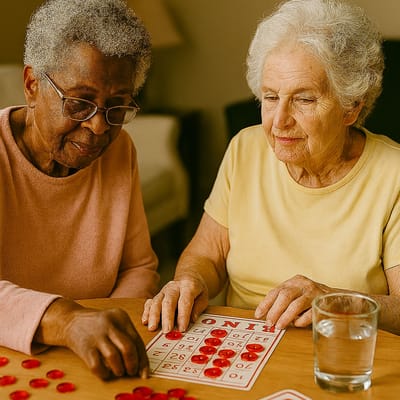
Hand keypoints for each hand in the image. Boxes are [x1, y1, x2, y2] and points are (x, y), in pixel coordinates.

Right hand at [34, 299, 148, 379]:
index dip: (143, 359)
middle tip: (131, 372)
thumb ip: (128, 338)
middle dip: (133, 365)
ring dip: (120, 369)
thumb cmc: (99, 325)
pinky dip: (104, 373)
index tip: (144, 372)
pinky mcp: (84, 347)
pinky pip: (97, 366)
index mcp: (121, 316)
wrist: (71, 320)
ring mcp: (96, 335)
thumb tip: (141, 363)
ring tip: (119, 371)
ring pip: (114, 357)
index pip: (137, 340)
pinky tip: (106, 372)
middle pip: (128, 348)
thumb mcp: (115, 323)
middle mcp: (110, 324)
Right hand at [142, 277, 208, 332]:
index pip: (185, 301)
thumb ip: (198, 307)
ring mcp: (164, 290)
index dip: (183, 316)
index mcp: (188, 286)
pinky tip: (145, 321)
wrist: (188, 276)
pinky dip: (147, 311)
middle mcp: (174, 287)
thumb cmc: (197, 289)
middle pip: (169, 301)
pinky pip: (150, 302)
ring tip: (152, 328)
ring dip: (154, 315)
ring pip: (157, 301)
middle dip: (167, 317)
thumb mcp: (204, 296)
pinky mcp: (158, 295)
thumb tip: (192, 319)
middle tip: (166, 331)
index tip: (182, 329)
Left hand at [254, 275, 331, 328]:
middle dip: (274, 310)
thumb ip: (285, 302)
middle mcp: (303, 284)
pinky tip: (297, 324)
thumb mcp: (298, 295)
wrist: (340, 298)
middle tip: (269, 323)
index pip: (276, 291)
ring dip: (285, 317)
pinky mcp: (323, 302)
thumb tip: (268, 317)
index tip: (258, 315)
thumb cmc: (314, 299)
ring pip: (296, 304)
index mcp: (294, 281)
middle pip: (284, 295)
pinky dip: (301, 320)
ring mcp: (314, 292)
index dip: (265, 303)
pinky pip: (309, 313)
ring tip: (279, 326)